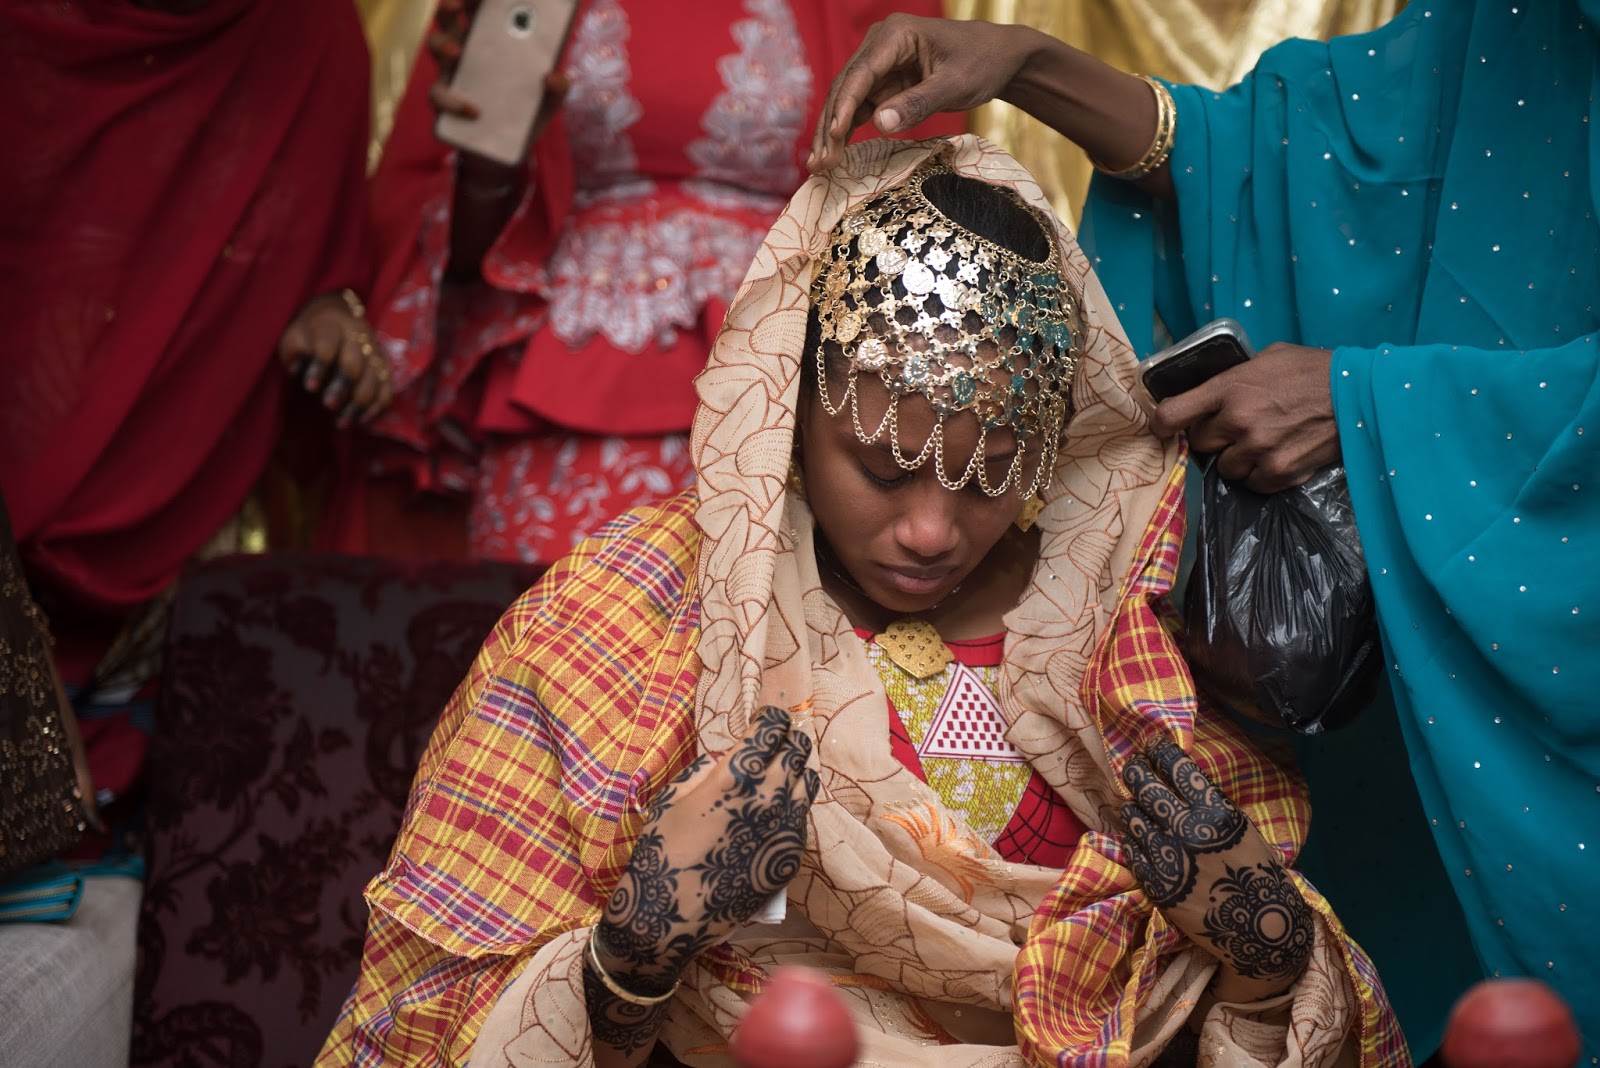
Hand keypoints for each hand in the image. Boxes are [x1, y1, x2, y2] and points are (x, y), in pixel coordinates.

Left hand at [277, 293, 391, 427]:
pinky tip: (361, 420)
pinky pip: (387, 389)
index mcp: (332, 324)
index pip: (327, 346)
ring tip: (341, 422)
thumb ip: (293, 350)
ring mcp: (375, 350)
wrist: (337, 313)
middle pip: (355, 364)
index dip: (319, 368)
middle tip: (328, 405)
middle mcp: (358, 335)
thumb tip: (299, 370)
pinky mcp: (385, 365)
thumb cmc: (310, 333)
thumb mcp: (294, 334)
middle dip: (342, 388)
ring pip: (374, 379)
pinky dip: (377, 407)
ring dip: (359, 404)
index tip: (309, 388)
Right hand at [427, 0, 570, 160]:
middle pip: (450, 18)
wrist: (503, 157)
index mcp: (491, 42)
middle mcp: (467, 50)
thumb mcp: (547, 103)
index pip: (479, 8)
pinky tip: (472, 110)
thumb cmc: (524, 116)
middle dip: (449, 6)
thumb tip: (552, 77)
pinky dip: (453, 101)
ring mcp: (452, 74)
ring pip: (436, 47)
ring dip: (443, 44)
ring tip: (457, 52)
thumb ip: (558, 89)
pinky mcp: (444, 104)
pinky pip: (439, 95)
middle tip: (455, 5)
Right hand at [594, 706, 816, 995]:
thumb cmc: (664, 849)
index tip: (765, 718)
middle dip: (788, 739)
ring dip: (797, 769)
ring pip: (808, 782)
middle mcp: (769, 796)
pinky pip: (803, 816)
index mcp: (737, 776)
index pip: (771, 729)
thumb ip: (708, 768)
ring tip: (782, 769)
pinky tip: (778, 805)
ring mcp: (785, 827)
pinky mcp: (790, 855)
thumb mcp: (675, 796)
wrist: (671, 913)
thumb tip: (729, 756)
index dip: (771, 717)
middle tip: (776, 740)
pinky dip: (795, 802)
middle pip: (797, 750)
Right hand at [808, 15, 1032, 171]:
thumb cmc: (982, 63)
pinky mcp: (883, 82)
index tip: (832, 136)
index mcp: (895, 35)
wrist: (998, 57)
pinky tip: (834, 154)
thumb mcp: (955, 85)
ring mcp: (879, 64)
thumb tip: (879, 124)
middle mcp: (879, 45)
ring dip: (833, 132)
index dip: (843, 107)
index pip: (860, 73)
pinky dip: (847, 130)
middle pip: (845, 87)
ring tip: (820, 165)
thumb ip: (919, 104)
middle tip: (819, 163)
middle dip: (830, 125)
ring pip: (847, 99)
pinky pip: (859, 107)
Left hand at [1121, 740, 1313, 1002]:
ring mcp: (1167, 856)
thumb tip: (1182, 781)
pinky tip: (1135, 834)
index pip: (1178, 768)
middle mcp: (1187, 829)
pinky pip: (1131, 849)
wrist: (1260, 929)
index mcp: (1215, 812)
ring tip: (1132, 801)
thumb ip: (1211, 805)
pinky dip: (1132, 838)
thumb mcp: (1242, 829)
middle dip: (1137, 770)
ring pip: (1133, 816)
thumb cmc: (1257, 875)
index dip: (1160, 751)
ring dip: (1131, 805)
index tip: (1152, 746)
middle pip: (1147, 786)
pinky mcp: (1155, 882)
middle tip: (1133, 765)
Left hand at [1148, 343, 1339, 492]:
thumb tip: (1212, 394)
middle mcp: (1238, 421)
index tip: (1162, 429)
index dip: (1161, 425)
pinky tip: (1277, 455)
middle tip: (1234, 430)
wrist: (1358, 394)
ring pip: (1225, 468)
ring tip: (1262, 442)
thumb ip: (1235, 378)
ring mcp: (1257, 449)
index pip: (1172, 414)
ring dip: (1238, 459)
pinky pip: (1252, 483)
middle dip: (1213, 439)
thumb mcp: (1267, 359)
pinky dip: (1260, 474)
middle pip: (1199, 444)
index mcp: (1229, 388)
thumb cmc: (1313, 370)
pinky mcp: (1278, 472)